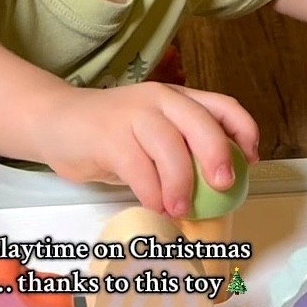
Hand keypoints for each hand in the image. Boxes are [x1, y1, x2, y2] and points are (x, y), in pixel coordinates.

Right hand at [42, 81, 258, 217]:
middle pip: (201, 123)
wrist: (55, 121)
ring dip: (181, 185)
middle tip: (222, 186)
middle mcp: (159, 99)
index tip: (252, 161)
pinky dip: (152, 193)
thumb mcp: (153, 133)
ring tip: (180, 209)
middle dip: (218, 156)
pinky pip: (139, 169)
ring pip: (170, 149)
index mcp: (177, 98)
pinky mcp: (108, 136)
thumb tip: (219, 185)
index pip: (223, 105)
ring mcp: (132, 115)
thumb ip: (182, 148)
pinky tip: (154, 206)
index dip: (244, 131)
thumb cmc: (110, 134)